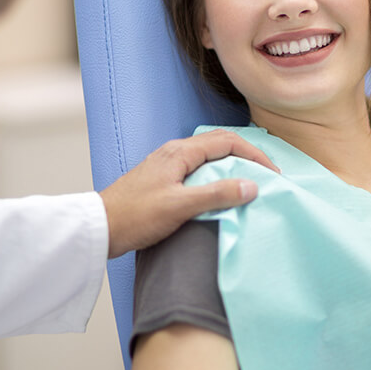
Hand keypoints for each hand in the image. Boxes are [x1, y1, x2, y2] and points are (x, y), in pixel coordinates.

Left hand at [100, 130, 278, 257]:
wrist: (98, 228)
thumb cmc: (136, 216)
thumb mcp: (180, 206)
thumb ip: (217, 194)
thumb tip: (252, 186)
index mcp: (181, 152)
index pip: (228, 142)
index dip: (254, 154)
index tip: (272, 173)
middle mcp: (175, 151)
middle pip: (220, 143)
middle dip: (246, 154)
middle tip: (266, 173)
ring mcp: (167, 163)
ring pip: (209, 155)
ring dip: (232, 163)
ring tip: (249, 180)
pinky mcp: (163, 177)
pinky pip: (199, 166)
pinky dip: (217, 172)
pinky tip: (220, 189)